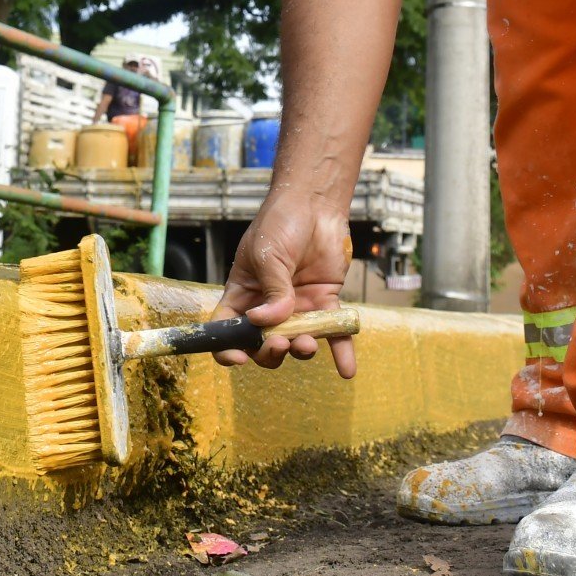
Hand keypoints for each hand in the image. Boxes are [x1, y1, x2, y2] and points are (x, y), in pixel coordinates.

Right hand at [211, 191, 355, 378]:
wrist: (315, 204)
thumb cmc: (280, 222)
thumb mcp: (268, 255)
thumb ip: (272, 290)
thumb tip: (271, 322)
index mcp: (244, 294)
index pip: (227, 328)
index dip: (228, 347)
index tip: (239, 356)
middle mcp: (269, 306)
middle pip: (263, 344)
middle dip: (270, 352)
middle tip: (280, 343)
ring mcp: (298, 307)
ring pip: (297, 342)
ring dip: (301, 350)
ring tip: (308, 343)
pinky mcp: (325, 302)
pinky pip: (334, 333)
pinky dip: (342, 353)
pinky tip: (347, 371)